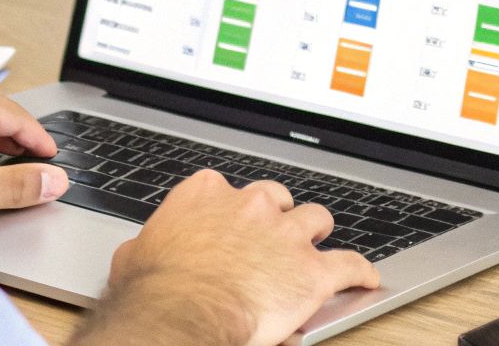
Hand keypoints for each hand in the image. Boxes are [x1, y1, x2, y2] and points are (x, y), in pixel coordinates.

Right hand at [74, 170, 380, 345]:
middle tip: (275, 234)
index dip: (232, 207)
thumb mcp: (132, 257)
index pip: (226, 188)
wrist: (182, 311)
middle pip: (276, 198)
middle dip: (278, 214)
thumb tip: (136, 254)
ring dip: (317, 232)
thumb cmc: (156, 289)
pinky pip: (350, 264)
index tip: (232, 221)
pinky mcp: (312, 270)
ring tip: (320, 243)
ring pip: (316, 219)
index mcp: (206, 194)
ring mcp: (286, 234)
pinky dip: (360, 271)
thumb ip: (145, 246)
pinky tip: (366, 277)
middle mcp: (251, 204)